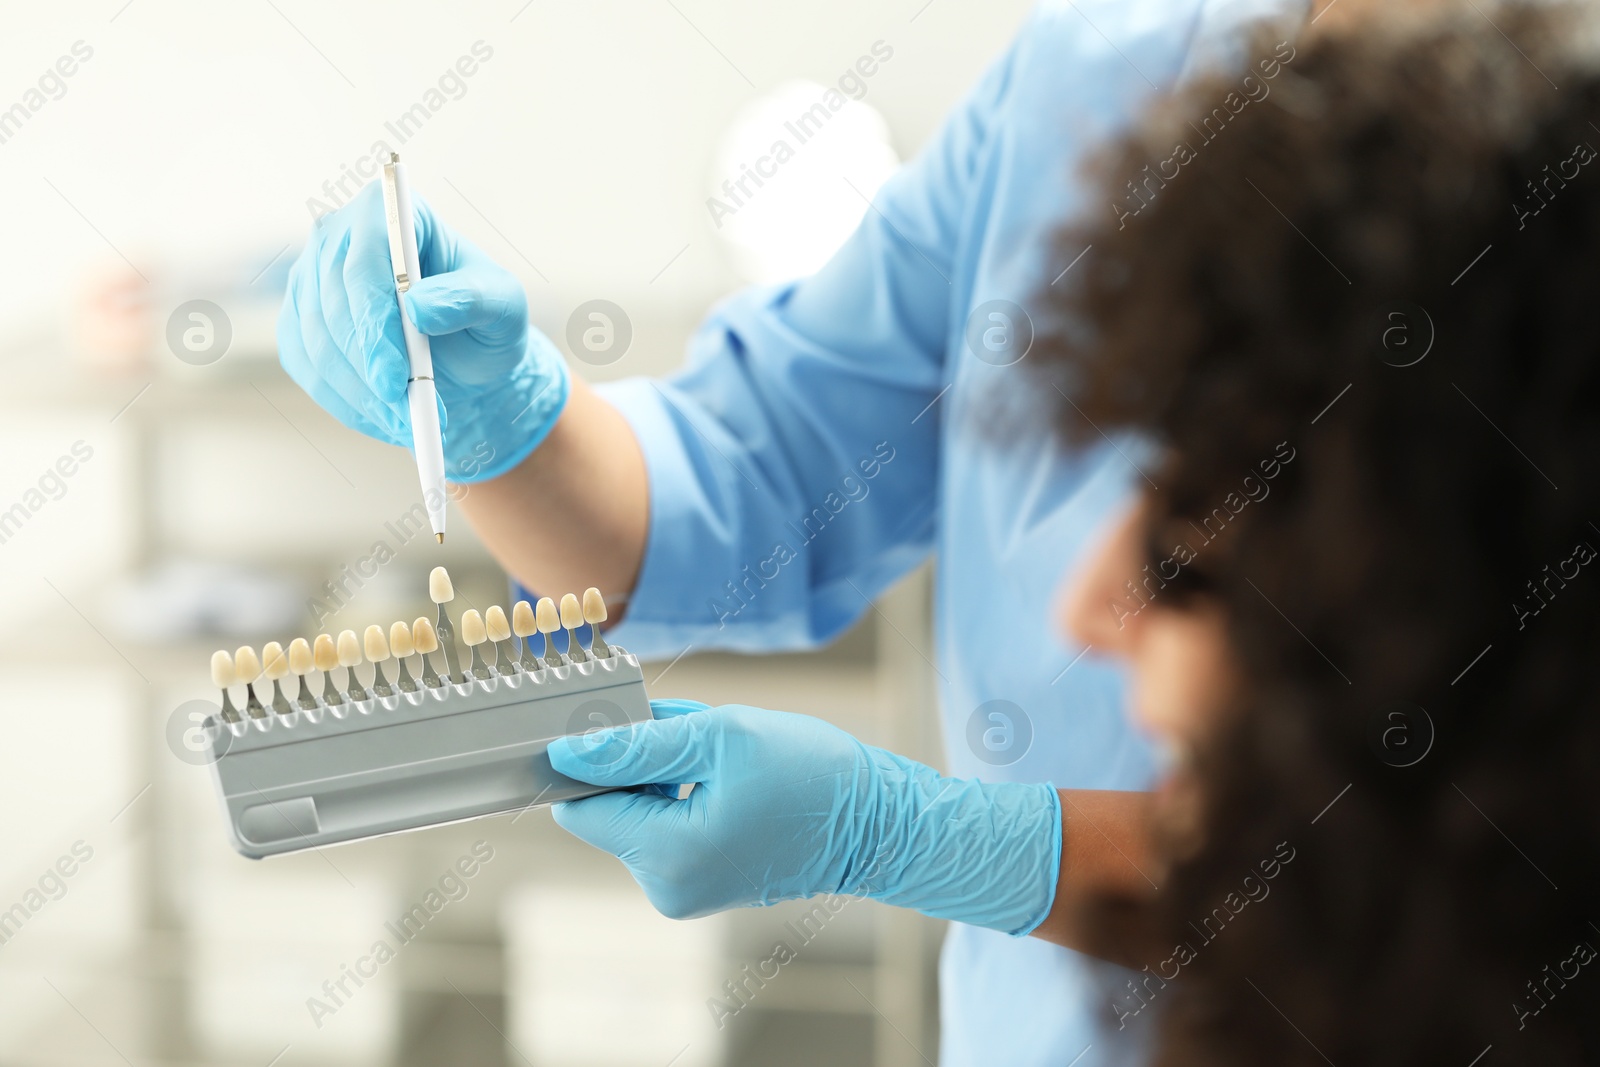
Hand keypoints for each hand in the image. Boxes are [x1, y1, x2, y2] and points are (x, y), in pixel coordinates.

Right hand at [277, 180, 567, 482]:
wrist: (466, 351)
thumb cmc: (486, 318)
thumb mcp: (503, 307)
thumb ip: (471, 299)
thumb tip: (421, 306)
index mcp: (391, 212)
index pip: (365, 263)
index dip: (375, 323)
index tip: (396, 378)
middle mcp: (339, 235)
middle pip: (333, 305)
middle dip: (369, 369)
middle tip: (406, 414)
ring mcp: (311, 278)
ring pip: (317, 342)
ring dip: (360, 393)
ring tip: (406, 422)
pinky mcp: (299, 320)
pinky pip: (307, 367)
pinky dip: (344, 402)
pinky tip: (383, 417)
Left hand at [547, 699, 1062, 932]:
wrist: (881, 823)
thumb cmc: (813, 774)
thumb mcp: (722, 737)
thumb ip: (639, 744)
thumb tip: (567, 751)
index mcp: (669, 854)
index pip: (581, 806)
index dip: (589, 759)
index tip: (621, 721)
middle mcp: (668, 887)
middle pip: (610, 809)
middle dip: (639, 761)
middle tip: (693, 730)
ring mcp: (686, 891)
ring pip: (640, 813)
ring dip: (664, 772)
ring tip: (721, 752)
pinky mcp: (704, 884)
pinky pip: (668, 827)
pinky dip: (684, 793)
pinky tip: (728, 775)